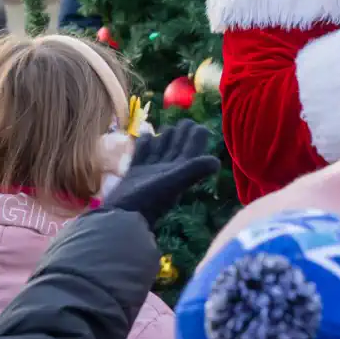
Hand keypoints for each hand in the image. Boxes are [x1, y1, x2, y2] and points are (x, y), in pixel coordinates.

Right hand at [102, 119, 219, 227]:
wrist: (122, 216)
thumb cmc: (149, 199)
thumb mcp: (173, 182)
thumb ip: (193, 170)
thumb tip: (217, 162)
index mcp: (181, 170)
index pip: (193, 148)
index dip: (197, 136)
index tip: (196, 125)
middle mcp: (169, 170)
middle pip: (178, 147)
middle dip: (182, 133)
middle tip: (186, 122)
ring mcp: (151, 171)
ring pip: (161, 148)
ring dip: (164, 136)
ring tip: (168, 127)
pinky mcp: (136, 173)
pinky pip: (142, 153)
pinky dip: (145, 143)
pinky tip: (146, 134)